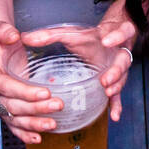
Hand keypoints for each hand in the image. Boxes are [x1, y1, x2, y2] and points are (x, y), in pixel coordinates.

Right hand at [0, 22, 65, 144]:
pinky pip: (14, 127)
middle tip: (57, 105)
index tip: (45, 92)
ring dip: (33, 124)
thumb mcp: (2, 32)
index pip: (6, 87)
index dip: (25, 91)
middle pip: (12, 106)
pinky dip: (25, 134)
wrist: (0, 52)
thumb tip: (13, 36)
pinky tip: (38, 138)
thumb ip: (6, 32)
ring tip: (52, 124)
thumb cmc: (3, 42)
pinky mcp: (4, 113)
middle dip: (35, 108)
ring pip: (14, 119)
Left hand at [22, 6, 135, 124]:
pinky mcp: (116, 82)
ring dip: (116, 85)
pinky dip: (117, 105)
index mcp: (110, 36)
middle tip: (104, 79)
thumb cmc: (91, 37)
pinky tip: (114, 116)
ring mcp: (118, 69)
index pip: (120, 32)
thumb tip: (25, 38)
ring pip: (123, 77)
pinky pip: (119, 95)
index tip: (105, 41)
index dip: (115, 36)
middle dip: (116, 70)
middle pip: (124, 60)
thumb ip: (49, 35)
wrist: (109, 39)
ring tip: (107, 93)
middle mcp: (118, 53)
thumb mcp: (71, 32)